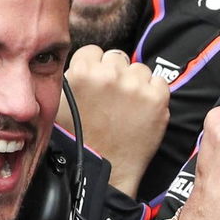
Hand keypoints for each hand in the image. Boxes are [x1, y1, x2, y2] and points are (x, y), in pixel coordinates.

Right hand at [60, 45, 170, 198]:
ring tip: (126, 105)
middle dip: (115, 73)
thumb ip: (74, 76)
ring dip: (135, 81)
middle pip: (117, 57)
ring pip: (139, 68)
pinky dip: (153, 92)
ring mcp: (135, 86)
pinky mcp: (157, 98)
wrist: (105, 168)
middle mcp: (109, 75)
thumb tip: (87, 61)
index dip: (95, 66)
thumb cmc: (80, 138)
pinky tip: (142, 109)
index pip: (94, 51)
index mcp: (81, 72)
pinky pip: (159, 81)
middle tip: (111, 97)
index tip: (96, 83)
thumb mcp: (61, 102)